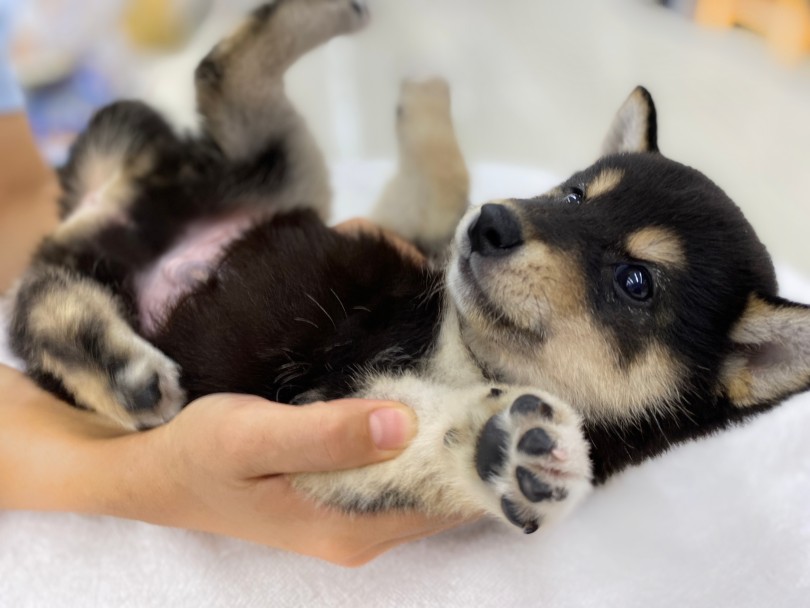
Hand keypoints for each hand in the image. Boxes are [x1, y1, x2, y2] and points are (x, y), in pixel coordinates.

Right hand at [97, 394, 466, 566]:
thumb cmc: (201, 453)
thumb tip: (404, 423)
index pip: (446, 503)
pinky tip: (432, 407)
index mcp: (349, 527)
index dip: (482, 459)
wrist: (158, 474)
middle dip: (475, 450)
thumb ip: (326, 434)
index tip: (508, 406)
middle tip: (500, 386)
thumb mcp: (253, 437)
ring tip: (476, 388)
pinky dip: (424, 448)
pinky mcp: (343, 501)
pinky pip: (403, 479)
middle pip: (444, 498)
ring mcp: (354, 521)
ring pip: (427, 488)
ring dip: (452, 447)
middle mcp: (362, 534)